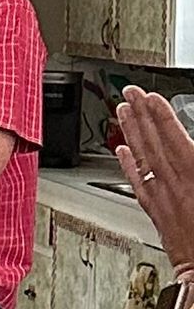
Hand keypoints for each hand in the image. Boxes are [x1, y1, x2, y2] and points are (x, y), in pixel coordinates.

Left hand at [116, 87, 193, 273]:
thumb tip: (188, 145)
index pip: (173, 138)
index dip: (159, 115)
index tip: (148, 96)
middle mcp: (175, 187)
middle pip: (153, 144)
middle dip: (140, 116)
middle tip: (128, 94)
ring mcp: (164, 200)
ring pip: (143, 160)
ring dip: (132, 133)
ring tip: (122, 113)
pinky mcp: (159, 214)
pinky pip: (139, 184)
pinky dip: (129, 165)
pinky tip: (121, 151)